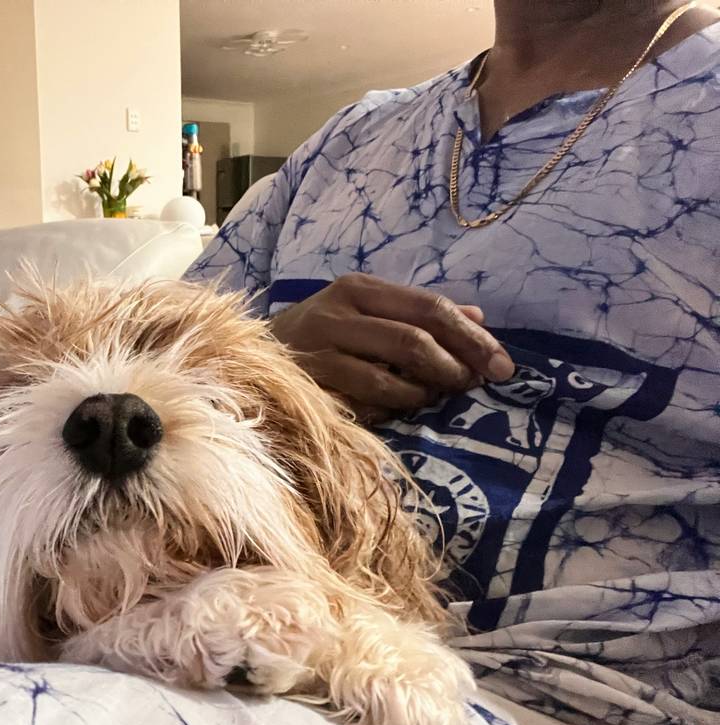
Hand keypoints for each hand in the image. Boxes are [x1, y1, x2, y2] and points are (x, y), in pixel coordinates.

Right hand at [269, 273, 514, 421]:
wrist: (247, 357)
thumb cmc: (319, 335)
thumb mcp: (366, 312)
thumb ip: (418, 314)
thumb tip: (479, 318)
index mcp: (358, 288)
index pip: (428, 308)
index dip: (471, 338)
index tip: (503, 365)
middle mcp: (336, 313)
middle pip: (413, 340)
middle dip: (455, 367)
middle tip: (475, 386)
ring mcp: (318, 351)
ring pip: (389, 376)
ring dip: (423, 393)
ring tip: (433, 398)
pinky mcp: (307, 386)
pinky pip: (363, 403)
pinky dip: (390, 409)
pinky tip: (398, 409)